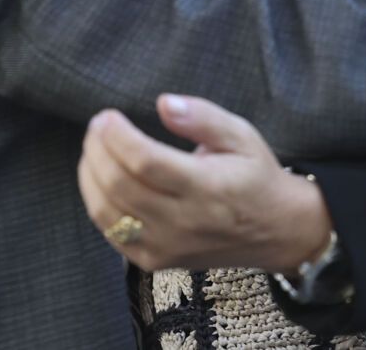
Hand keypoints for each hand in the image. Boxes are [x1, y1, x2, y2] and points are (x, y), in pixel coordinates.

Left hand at [77, 94, 331, 273]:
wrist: (275, 230)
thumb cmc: (256, 176)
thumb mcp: (241, 135)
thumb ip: (203, 117)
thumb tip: (164, 103)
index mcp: (208, 188)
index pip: (146, 163)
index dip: (118, 137)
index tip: (107, 115)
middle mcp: (183, 222)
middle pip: (120, 187)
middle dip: (98, 151)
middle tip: (96, 126)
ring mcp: (165, 247)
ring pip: (107, 213)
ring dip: (89, 176)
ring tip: (93, 148)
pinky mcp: (154, 262)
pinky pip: (111, 233)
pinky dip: (97, 203)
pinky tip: (99, 179)